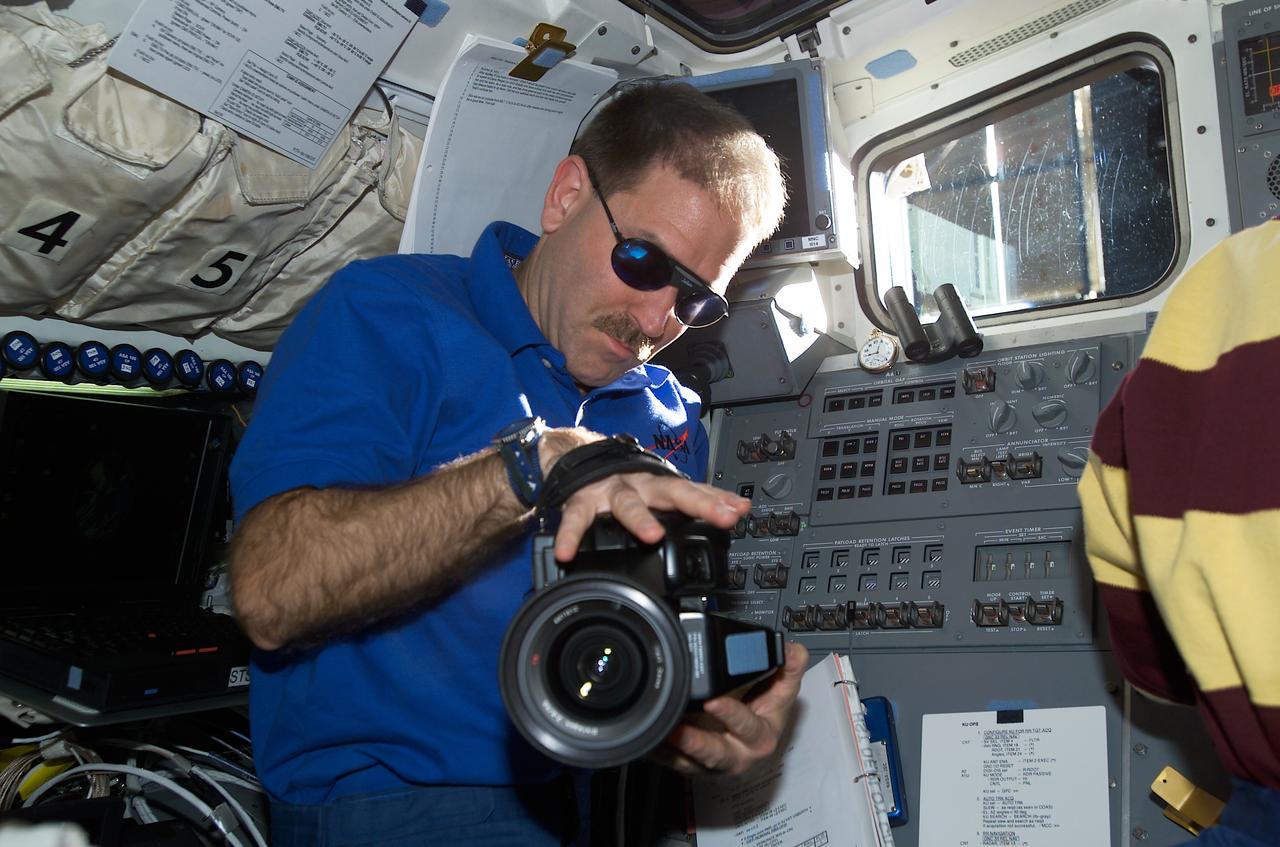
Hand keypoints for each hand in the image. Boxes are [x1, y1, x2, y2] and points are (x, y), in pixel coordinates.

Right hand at [552, 470, 749, 561]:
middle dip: (699, 504)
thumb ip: (691, 502)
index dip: (718, 500)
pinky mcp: (580, 499)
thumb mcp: (655, 489)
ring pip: (627, 503)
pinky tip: (567, 552)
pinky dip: (570, 536)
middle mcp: (640, 485)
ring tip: (653, 535)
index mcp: (659, 485)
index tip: (740, 510)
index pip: (695, 490)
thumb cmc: (620, 478)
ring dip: (640, 518)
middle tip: (722, 517)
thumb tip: (736, 512)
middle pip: (673, 491)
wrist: (574, 453)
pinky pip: (576, 519)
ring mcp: (610, 490)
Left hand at [654, 641, 808, 777]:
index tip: (714, 701)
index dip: (732, 715)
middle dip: (695, 744)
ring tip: (657, 733)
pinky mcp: (690, 766)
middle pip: (714, 755)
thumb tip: (792, 650)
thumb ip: (788, 669)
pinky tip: (648, 740)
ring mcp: (710, 764)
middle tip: (677, 729)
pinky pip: (670, 763)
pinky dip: (657, 752)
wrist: (751, 746)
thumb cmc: (764, 718)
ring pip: (688, 762)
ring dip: (670, 749)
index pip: (748, 728)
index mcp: (760, 739)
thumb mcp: (782, 695)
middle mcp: (736, 757)